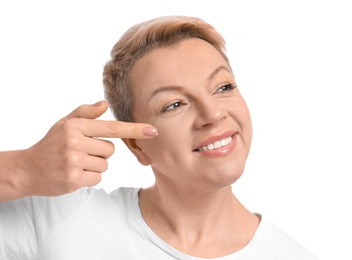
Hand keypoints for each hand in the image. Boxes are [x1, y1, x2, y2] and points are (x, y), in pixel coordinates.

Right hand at [18, 101, 156, 196]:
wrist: (27, 169)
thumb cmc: (50, 144)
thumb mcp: (64, 124)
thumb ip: (84, 113)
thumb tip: (104, 104)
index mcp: (76, 126)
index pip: (112, 128)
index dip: (134, 129)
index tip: (152, 131)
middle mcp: (75, 142)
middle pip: (110, 150)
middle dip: (99, 153)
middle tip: (79, 153)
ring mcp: (74, 161)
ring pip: (104, 165)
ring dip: (94, 166)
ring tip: (75, 163)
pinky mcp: (74, 179)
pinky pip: (97, 178)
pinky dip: (89, 178)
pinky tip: (74, 174)